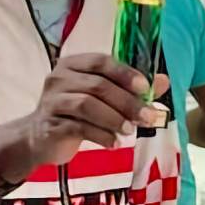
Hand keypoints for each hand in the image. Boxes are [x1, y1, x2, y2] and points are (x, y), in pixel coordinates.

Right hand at [0, 54, 169, 182]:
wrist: (40, 138)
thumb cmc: (76, 113)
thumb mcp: (103, 98)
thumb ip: (131, 89)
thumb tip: (164, 81)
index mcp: (73, 65)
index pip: (101, 61)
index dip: (125, 73)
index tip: (146, 88)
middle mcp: (59, 78)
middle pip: (97, 85)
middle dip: (127, 102)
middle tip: (148, 117)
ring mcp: (52, 101)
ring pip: (87, 105)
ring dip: (114, 118)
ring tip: (130, 131)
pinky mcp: (50, 125)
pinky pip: (78, 128)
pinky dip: (101, 135)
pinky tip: (114, 143)